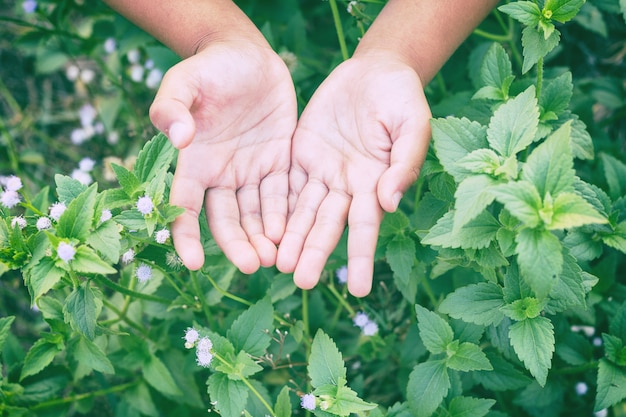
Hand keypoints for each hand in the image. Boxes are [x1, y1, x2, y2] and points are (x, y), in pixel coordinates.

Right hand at [150, 40, 296, 272]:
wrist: (246, 54)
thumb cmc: (209, 66)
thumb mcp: (184, 80)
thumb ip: (172, 107)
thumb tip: (178, 138)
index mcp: (194, 162)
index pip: (185, 207)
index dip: (185, 235)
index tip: (192, 263)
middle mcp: (222, 174)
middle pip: (228, 219)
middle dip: (238, 244)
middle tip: (254, 265)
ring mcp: (252, 170)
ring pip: (258, 213)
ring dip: (266, 236)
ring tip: (277, 257)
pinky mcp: (280, 161)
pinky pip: (285, 193)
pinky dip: (288, 214)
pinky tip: (296, 233)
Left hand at [276, 52, 430, 296]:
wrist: (375, 70)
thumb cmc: (402, 97)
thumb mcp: (412, 124)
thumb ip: (403, 163)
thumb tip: (389, 204)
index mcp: (375, 182)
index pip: (366, 226)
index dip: (362, 257)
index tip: (359, 290)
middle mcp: (346, 185)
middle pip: (327, 224)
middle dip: (315, 252)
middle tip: (301, 281)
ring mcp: (321, 171)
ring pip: (302, 210)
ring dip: (292, 238)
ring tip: (277, 265)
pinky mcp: (300, 154)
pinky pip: (285, 183)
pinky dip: (275, 207)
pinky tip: (262, 229)